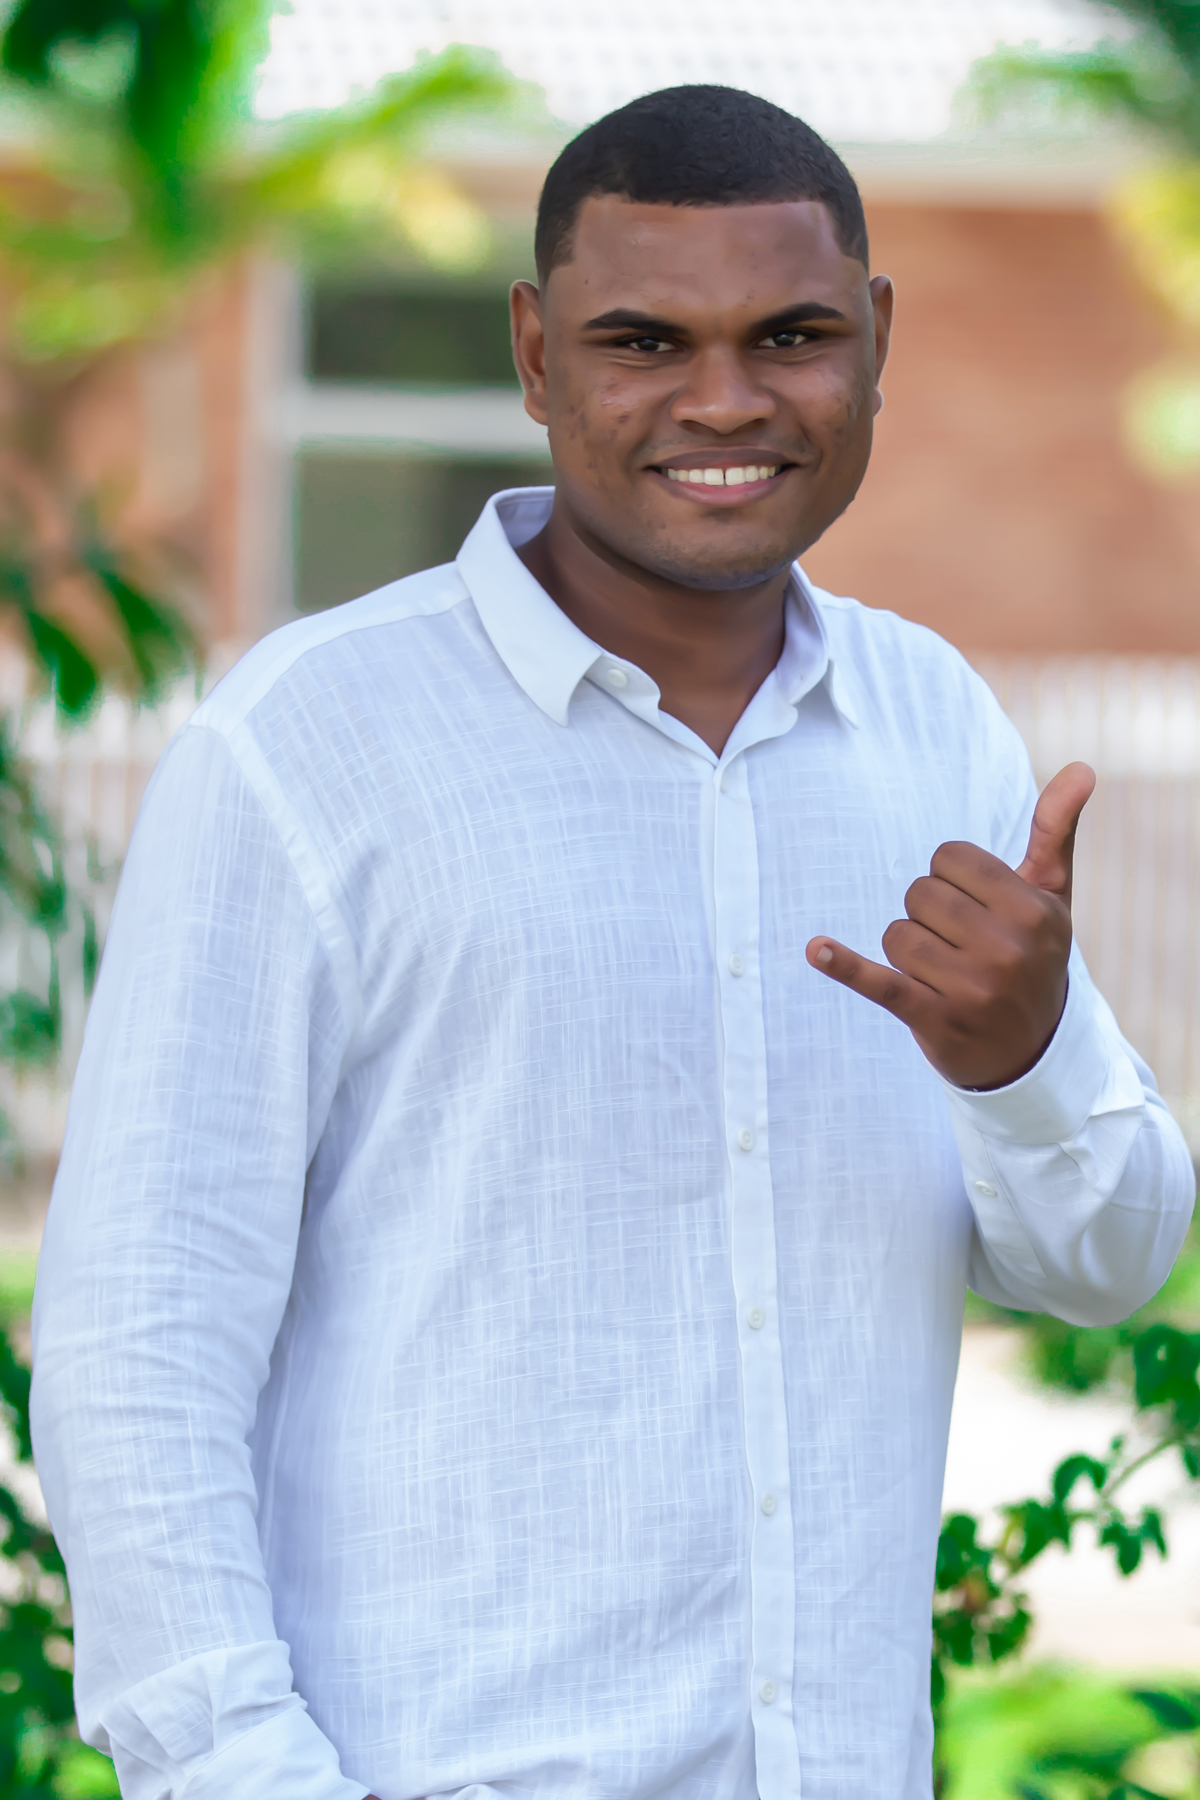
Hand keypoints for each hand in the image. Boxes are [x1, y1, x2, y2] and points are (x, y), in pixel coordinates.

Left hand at [805, 762, 1095, 1089]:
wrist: (1028, 1053)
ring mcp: (970, 988)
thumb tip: (1081, 766)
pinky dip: (844, 966)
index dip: (950, 877)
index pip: (948, 858)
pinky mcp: (933, 1019)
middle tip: (960, 945)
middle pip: (918, 893)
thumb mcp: (1052, 897)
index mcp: (1034, 911)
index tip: (975, 906)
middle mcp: (1006, 949)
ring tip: (943, 973)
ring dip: (907, 951)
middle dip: (928, 914)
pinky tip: (816, 950)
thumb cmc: (1033, 956)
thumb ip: (1056, 830)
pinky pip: (878, 982)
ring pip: (895, 933)